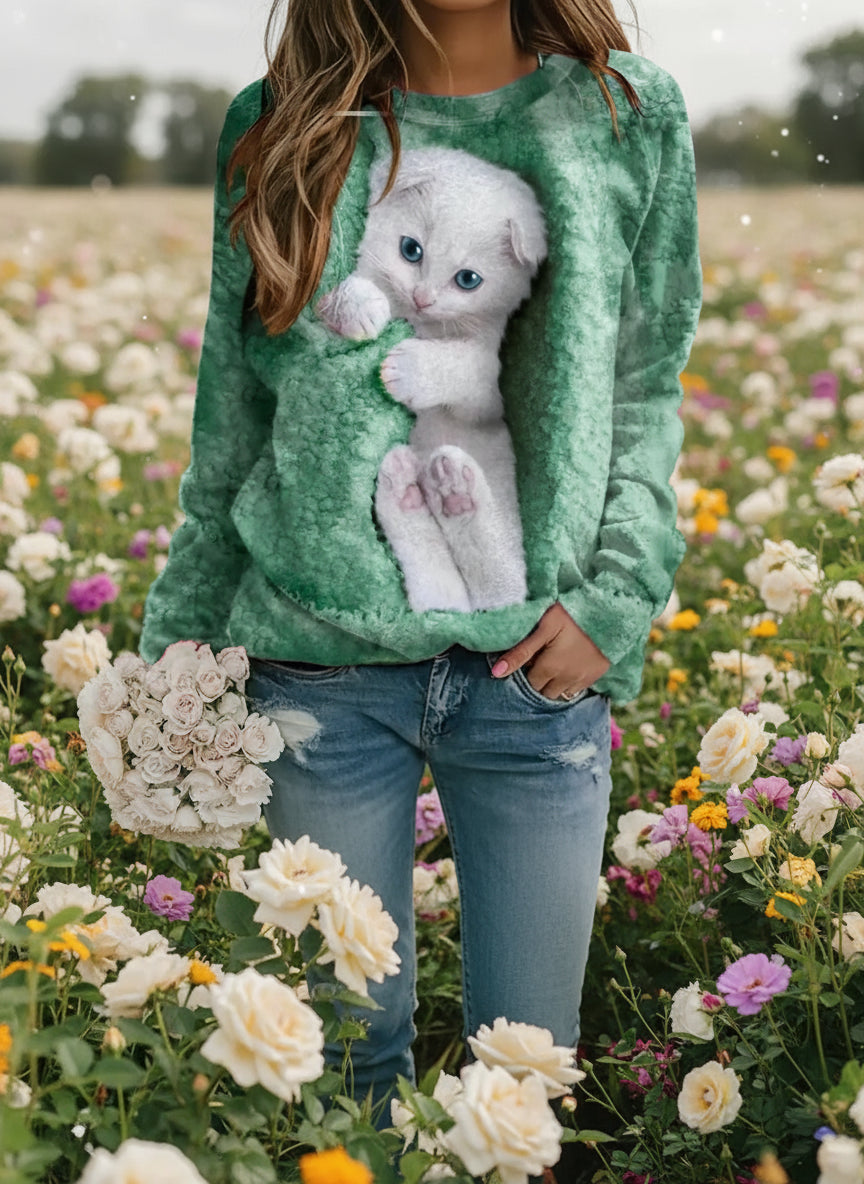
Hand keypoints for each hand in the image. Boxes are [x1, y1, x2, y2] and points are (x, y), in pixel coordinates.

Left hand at [489, 601, 610, 698]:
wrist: (610, 611)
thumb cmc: (571, 614)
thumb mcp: (543, 628)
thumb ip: (520, 652)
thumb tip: (496, 673)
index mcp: (550, 668)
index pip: (529, 683)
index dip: (525, 671)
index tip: (529, 658)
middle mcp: (566, 680)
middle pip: (543, 691)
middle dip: (538, 679)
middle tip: (540, 659)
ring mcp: (582, 680)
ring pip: (560, 694)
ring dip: (553, 683)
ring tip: (554, 662)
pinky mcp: (596, 676)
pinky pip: (576, 690)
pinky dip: (569, 682)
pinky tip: (568, 665)